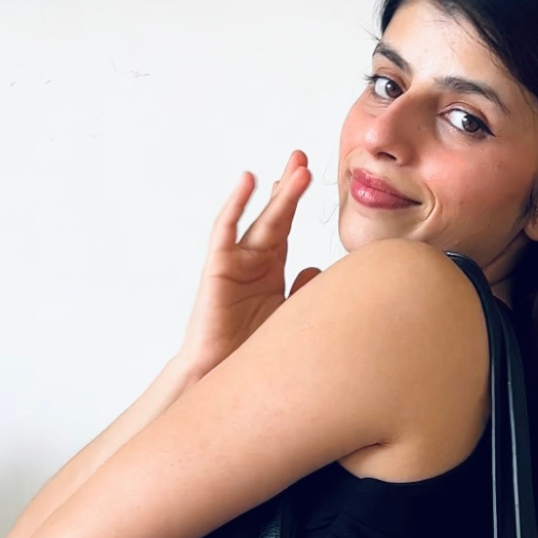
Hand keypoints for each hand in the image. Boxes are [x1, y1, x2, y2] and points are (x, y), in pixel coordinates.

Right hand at [176, 150, 322, 378]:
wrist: (220, 378)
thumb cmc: (252, 354)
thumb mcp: (290, 319)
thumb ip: (304, 293)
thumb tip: (319, 270)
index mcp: (271, 271)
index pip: (288, 229)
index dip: (300, 204)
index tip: (317, 179)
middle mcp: (254, 262)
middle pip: (277, 217)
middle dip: (291, 188)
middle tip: (305, 159)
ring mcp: (236, 263)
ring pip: (260, 220)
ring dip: (278, 193)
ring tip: (296, 167)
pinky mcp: (217, 267)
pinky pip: (226, 230)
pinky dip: (236, 204)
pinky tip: (248, 180)